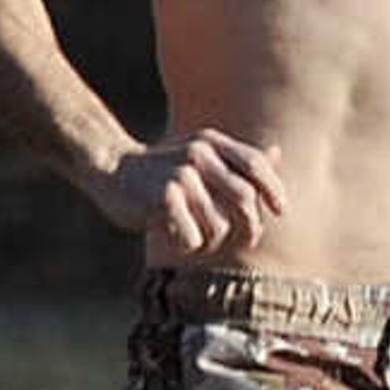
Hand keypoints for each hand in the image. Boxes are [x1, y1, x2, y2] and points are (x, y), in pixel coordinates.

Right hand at [100, 129, 285, 259]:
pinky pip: (193, 237)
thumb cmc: (159, 170)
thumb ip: (236, 159)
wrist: (109, 169)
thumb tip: (278, 151)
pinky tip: (174, 238)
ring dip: (211, 242)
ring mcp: (181, 176)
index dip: (274, 189)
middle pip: (244, 200)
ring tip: (196, 238)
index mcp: (211, 142)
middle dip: (251, 227)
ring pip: (218, 226)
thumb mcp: (199, 156)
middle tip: (246, 240)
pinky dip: (188, 246)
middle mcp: (199, 155)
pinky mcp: (163, 198)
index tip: (280, 211)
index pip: (255, 164)